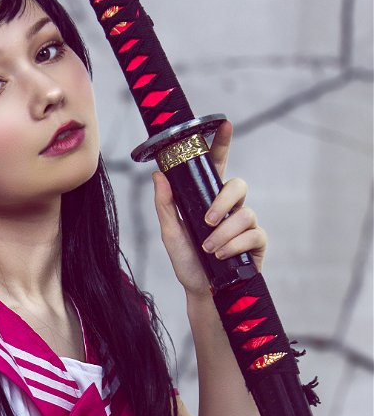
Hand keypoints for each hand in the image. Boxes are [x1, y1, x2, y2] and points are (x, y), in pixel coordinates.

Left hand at [152, 121, 266, 295]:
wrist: (202, 292)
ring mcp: (246, 224)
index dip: (222, 143)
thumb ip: (165, 204)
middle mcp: (230, 207)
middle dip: (223, 201)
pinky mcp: (257, 242)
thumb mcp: (170, 233)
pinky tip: (222, 256)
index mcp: (209, 198)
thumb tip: (158, 174)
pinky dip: (234, 245)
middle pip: (238, 184)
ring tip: (209, 249)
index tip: (224, 124)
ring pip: (245, 213)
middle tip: (206, 220)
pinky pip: (252, 234)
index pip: (217, 165)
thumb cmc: (187, 261)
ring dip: (224, 232)